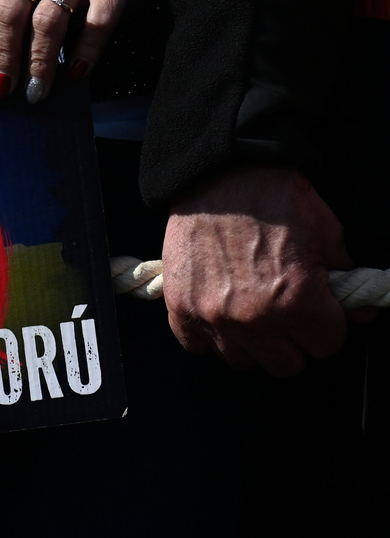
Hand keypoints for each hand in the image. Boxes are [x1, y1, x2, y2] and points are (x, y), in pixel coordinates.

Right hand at [162, 166, 365, 376]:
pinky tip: (220, 310)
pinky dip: (210, 334)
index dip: (327, 325)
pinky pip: (198, 346)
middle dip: (293, 339)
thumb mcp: (328, 234)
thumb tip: (356, 312)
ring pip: (243, 360)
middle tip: (287, 312)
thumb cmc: (273, 198)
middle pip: (286, 364)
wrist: (222, 174)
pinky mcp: (181, 307)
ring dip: (251, 341)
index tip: (319, 312)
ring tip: (251, 310)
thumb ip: (342, 281)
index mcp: (297, 303)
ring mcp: (212, 316)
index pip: (326, 346)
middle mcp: (254, 318)